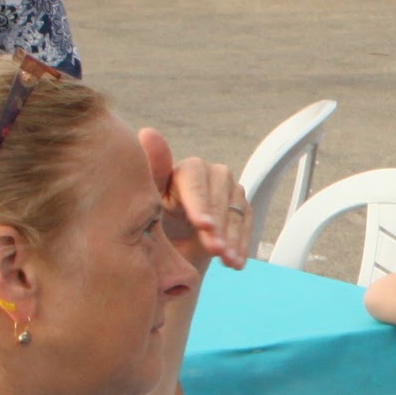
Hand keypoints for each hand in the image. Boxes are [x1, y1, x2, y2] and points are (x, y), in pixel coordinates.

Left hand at [146, 131, 249, 269]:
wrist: (170, 248)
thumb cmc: (153, 223)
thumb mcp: (148, 203)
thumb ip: (152, 171)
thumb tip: (147, 132)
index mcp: (187, 170)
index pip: (197, 182)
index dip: (201, 204)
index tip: (203, 226)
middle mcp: (212, 174)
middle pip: (220, 198)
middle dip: (219, 227)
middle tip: (215, 251)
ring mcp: (230, 191)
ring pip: (237, 211)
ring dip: (233, 238)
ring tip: (227, 261)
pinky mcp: (242, 207)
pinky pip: (247, 224)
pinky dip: (242, 244)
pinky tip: (236, 262)